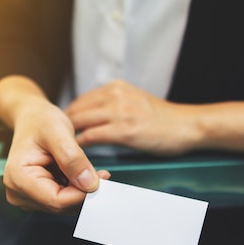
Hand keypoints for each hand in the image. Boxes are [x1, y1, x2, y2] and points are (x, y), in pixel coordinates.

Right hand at [3, 100, 109, 213]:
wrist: (32, 119)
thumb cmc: (40, 121)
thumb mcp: (58, 132)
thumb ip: (73, 158)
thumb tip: (90, 184)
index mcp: (18, 178)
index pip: (57, 201)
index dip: (82, 193)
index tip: (102, 177)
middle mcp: (18, 193)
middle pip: (61, 205)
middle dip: (83, 191)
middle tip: (100, 173)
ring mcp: (26, 197)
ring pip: (64, 205)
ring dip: (80, 190)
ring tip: (84, 167)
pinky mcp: (37, 197)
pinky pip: (62, 200)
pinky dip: (75, 189)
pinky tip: (76, 173)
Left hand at [65, 80, 190, 154]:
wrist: (188, 125)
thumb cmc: (163, 119)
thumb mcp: (135, 100)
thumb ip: (113, 104)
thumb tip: (91, 117)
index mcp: (115, 87)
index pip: (80, 101)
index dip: (68, 119)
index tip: (60, 133)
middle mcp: (115, 95)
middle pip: (75, 110)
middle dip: (62, 129)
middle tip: (54, 146)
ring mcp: (119, 112)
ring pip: (79, 122)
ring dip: (67, 139)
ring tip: (61, 153)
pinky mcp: (124, 130)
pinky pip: (91, 137)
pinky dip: (80, 148)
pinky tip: (76, 157)